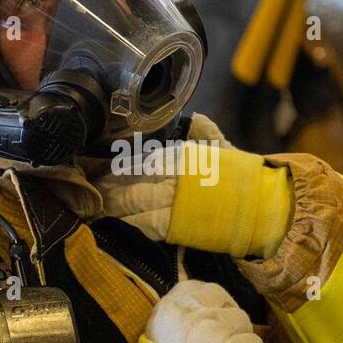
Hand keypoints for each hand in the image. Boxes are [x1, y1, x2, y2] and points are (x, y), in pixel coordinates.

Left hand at [97, 136, 292, 258]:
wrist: (263, 205)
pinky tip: (108, 221)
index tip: (90, 165)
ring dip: (106, 205)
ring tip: (87, 206)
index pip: (134, 158)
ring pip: (129, 202)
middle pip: (125, 179)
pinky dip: (124, 222)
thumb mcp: (222, 147)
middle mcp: (172, 175)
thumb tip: (195, 117)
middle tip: (79, 188)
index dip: (109, 164)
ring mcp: (172, 201)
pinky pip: (142, 223)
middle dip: (101, 185)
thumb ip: (204, 131)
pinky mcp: (175, 226)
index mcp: (178, 155)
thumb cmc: (242, 176)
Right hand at [132, 281, 264, 342]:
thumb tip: (206, 302)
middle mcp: (193, 315)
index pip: (203, 288)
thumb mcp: (160, 336)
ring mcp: (216, 333)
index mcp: (170, 309)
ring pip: (245, 325)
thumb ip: (182, 315)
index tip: (214, 322)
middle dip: (231, 325)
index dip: (214, 305)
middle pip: (229, 306)